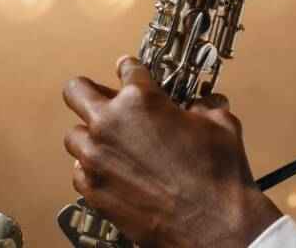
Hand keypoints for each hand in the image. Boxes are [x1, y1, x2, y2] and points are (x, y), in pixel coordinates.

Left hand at [63, 56, 282, 247]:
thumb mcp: (220, 124)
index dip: (131, 68)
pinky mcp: (94, 192)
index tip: (129, 72)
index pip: (126, 68)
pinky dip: (92, 168)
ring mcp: (97, 160)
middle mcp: (110, 125)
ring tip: (110, 141)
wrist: (215, 226)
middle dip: (91, 91)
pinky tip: (111, 170)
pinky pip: (79, 172)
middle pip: (76, 91)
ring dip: (91, 134)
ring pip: (74, 135)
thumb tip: (204, 105)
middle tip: (105, 98)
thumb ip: (204, 106)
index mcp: (140, 100)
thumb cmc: (218, 176)